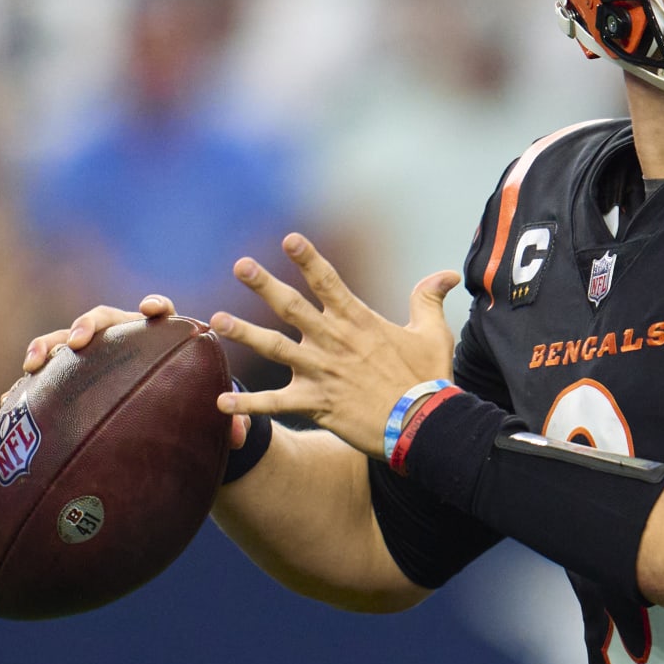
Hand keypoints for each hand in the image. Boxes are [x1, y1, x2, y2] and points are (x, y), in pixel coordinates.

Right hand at [14, 295, 249, 447]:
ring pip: (64, 341)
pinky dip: (29, 382)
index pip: (157, 313)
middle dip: (88, 325)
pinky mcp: (69, 378)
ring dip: (48, 346)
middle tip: (79, 342)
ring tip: (31, 365)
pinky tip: (8, 402)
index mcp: (157, 340)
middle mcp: (121, 340)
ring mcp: (91, 357)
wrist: (164, 426)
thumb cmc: (190, 413)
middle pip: (101, 319)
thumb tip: (242, 431)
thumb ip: (230, 421)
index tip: (153, 309)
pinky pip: (46, 375)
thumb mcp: (211, 420)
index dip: (154, 307)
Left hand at [212, 232, 460, 459]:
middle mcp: (334, 341)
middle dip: (264, 284)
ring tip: (216, 320)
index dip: (308, 258)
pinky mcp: (316, 404)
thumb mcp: (433, 333)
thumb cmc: (428, 378)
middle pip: (292, 307)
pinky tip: (220, 403)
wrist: (424, 424)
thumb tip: (446, 273)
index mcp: (358, 321)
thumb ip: (429, 298)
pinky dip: (247, 405)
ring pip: (274, 349)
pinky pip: (275, 404)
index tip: (288, 238)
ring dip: (244, 334)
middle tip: (240, 265)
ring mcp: (321, 372)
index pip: (329, 281)